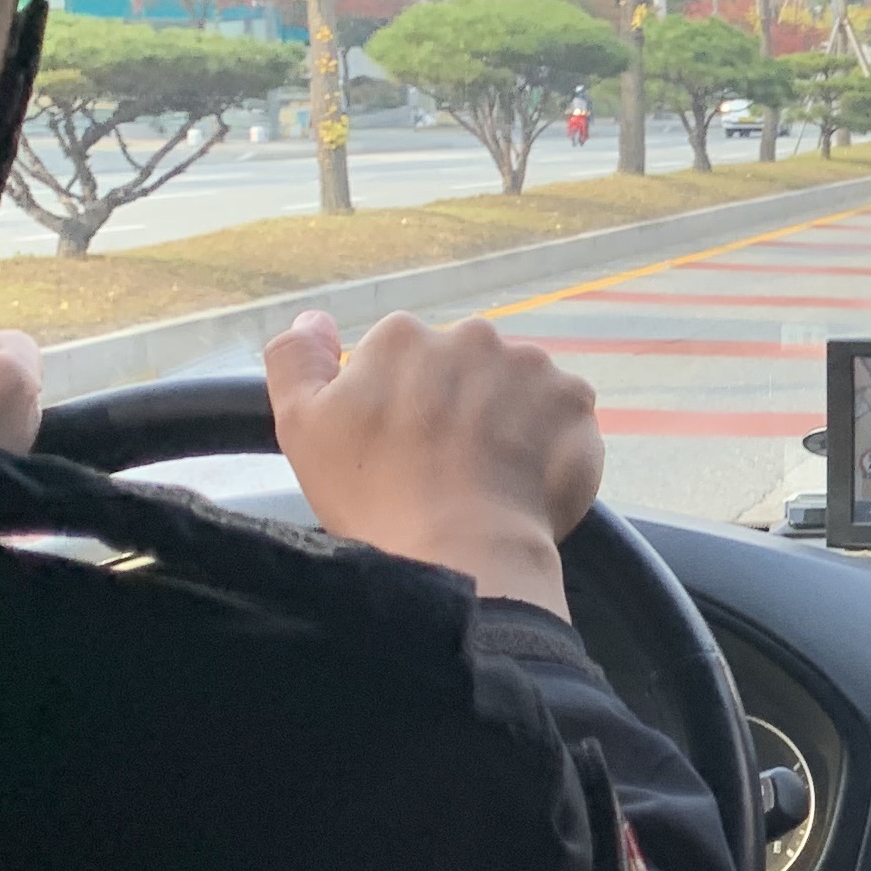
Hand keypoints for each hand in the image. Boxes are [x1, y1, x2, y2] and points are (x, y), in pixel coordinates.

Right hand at [265, 308, 601, 615]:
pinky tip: (527, 479)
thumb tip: (313, 320)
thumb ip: (296, 360)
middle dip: (459, 405)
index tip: (403, 447)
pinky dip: (550, 442)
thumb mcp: (302, 427)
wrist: (462, 550)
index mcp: (403, 337)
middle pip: (464, 368)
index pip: (405, 360)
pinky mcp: (574, 402)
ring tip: (490, 475)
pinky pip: (561, 416)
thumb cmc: (374, 496)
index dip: (403, 406)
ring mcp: (530, 366)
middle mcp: (472, 335)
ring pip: (515, 388)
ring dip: (508, 420)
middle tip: (448, 464)